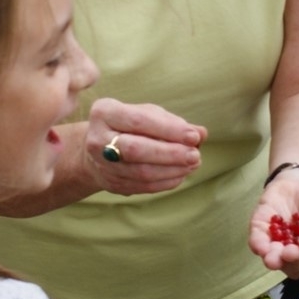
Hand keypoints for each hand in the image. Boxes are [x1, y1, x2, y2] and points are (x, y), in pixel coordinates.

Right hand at [83, 98, 205, 195]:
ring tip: (193, 164)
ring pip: (141, 172)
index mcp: (104, 113)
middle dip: (170, 154)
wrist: (100, 149)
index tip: (193, 136)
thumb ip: (174, 122)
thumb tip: (201, 133)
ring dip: (172, 170)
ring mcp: (102, 164)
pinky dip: (166, 181)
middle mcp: (97, 139)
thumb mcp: (148, 114)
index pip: (139, 121)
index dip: (169, 130)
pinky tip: (181, 174)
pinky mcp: (110, 183)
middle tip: (195, 155)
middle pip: (136, 150)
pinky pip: (142, 186)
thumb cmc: (130, 125)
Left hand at [249, 166, 298, 277]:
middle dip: (295, 261)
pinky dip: (258, 246)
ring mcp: (279, 245)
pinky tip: (261, 247)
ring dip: (275, 261)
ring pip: (276, 262)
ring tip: (275, 256)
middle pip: (297, 269)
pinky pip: (257, 243)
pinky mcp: (262, 232)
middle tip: (292, 250)